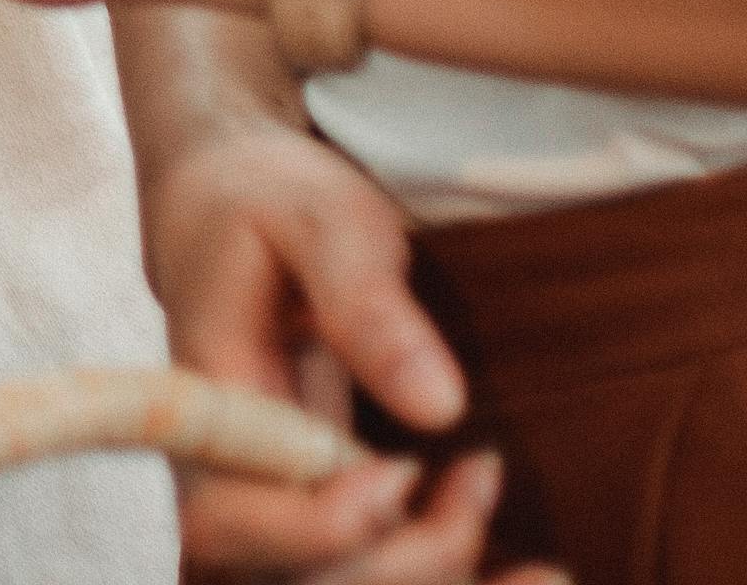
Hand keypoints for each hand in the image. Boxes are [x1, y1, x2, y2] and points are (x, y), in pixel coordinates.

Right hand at [143, 110, 538, 579]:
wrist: (233, 206)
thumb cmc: (271, 200)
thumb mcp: (321, 219)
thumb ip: (368, 304)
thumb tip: (440, 409)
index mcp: (203, 406)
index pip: (229, 518)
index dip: (319, 525)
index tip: (404, 471)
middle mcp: (226, 478)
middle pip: (296, 579)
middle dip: (407, 561)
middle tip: (484, 474)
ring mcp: (270, 506)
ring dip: (440, 583)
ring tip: (542, 567)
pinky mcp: (322, 514)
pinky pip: (371, 576)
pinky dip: (456, 583)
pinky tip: (536, 579)